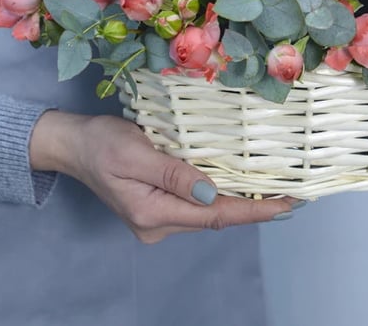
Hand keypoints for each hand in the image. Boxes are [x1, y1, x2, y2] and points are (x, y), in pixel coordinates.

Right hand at [29, 111, 298, 243]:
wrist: (73, 144)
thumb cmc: (100, 144)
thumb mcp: (135, 153)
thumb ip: (173, 174)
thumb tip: (213, 192)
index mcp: (154, 214)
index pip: (215, 215)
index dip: (255, 209)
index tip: (288, 204)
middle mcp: (159, 223)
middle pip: (216, 216)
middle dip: (255, 206)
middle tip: (294, 193)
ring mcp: (159, 216)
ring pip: (209, 210)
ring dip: (241, 200)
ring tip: (278, 188)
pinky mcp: (159, 203)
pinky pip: (198, 201)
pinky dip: (222, 192)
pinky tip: (242, 182)